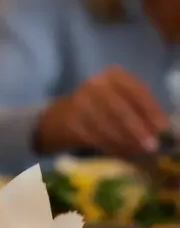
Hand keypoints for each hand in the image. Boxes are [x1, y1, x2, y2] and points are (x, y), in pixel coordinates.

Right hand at [38, 66, 168, 156]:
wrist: (66, 115)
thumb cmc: (105, 106)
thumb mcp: (124, 100)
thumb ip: (142, 111)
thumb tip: (158, 129)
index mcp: (113, 75)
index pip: (135, 91)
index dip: (150, 109)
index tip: (162, 127)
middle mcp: (94, 85)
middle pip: (119, 109)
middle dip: (137, 129)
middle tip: (151, 145)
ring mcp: (80, 102)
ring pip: (106, 125)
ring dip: (125, 141)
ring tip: (138, 151)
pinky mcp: (71, 122)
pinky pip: (94, 136)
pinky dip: (111, 147)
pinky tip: (122, 153)